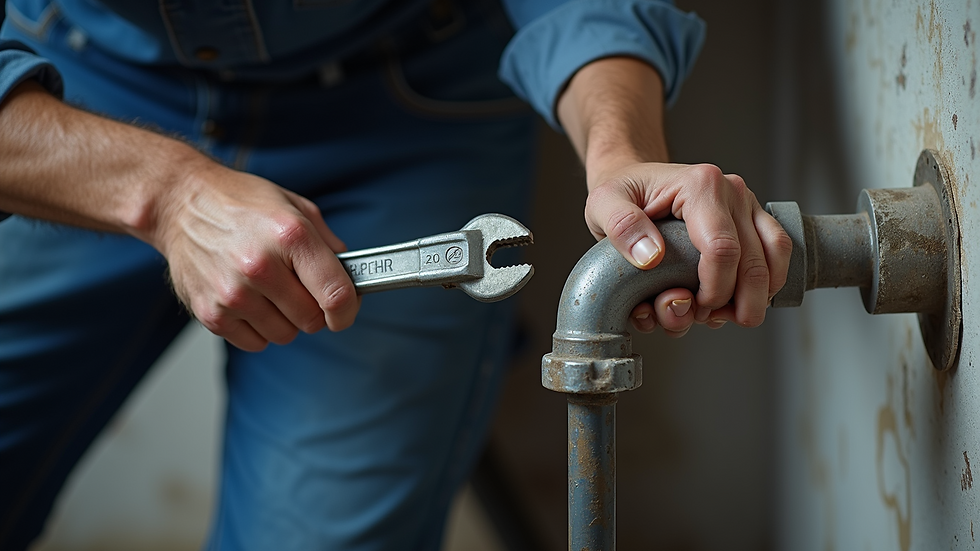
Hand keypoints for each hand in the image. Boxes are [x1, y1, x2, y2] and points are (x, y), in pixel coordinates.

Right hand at [154, 160, 359, 350]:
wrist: (181, 203)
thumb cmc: (240, 203)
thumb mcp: (296, 207)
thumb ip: (328, 244)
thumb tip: (350, 275)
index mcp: (290, 236)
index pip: (336, 295)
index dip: (347, 311)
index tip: (344, 313)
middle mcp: (261, 266)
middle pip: (311, 320)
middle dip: (313, 308)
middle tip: (298, 288)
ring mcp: (233, 293)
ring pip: (285, 334)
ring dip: (284, 319)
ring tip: (268, 289)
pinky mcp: (211, 313)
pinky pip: (255, 342)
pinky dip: (257, 328)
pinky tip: (249, 300)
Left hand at [584, 161, 791, 336]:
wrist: (632, 179)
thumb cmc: (620, 190)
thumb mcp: (602, 203)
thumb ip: (621, 227)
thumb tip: (651, 257)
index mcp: (700, 186)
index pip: (722, 250)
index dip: (713, 291)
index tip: (693, 307)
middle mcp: (732, 193)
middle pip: (755, 263)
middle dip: (737, 305)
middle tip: (708, 319)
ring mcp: (746, 206)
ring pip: (773, 260)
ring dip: (752, 299)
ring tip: (719, 312)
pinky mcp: (752, 219)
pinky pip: (775, 255)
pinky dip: (761, 286)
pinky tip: (732, 300)